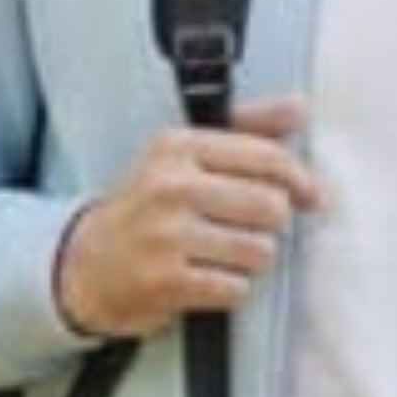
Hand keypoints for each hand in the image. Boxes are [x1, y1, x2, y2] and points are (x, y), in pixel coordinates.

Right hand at [53, 93, 318, 338]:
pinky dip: (230, 289)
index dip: (301, 179)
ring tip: (220, 254)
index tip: (311, 195)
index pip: (266, 157)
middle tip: (246, 227)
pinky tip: (205, 278)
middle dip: (270, 224)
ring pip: (259, 251)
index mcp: (178, 147)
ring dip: (250, 259)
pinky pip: (236, 288)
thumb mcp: (186, 157)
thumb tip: (299, 107)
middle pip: (270, 206)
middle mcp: (170, 186)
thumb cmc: (147, 208)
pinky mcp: (166, 281)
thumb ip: (247, 128)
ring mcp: (165, 235)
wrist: (85, 265)